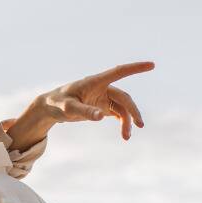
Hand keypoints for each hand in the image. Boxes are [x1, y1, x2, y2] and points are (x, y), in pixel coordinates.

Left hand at [39, 61, 154, 140]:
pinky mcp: (102, 106)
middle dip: (132, 112)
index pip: (119, 71)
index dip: (135, 68)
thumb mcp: (67, 109)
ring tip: (126, 137)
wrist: (49, 107)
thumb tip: (101, 117)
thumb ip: (83, 111)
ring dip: (127, 121)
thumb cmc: (56, 104)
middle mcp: (102, 87)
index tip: (151, 65)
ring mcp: (103, 97)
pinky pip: (117, 113)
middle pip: (124, 98)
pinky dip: (122, 122)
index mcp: (95, 82)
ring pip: (122, 108)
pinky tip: (124, 133)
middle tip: (139, 126)